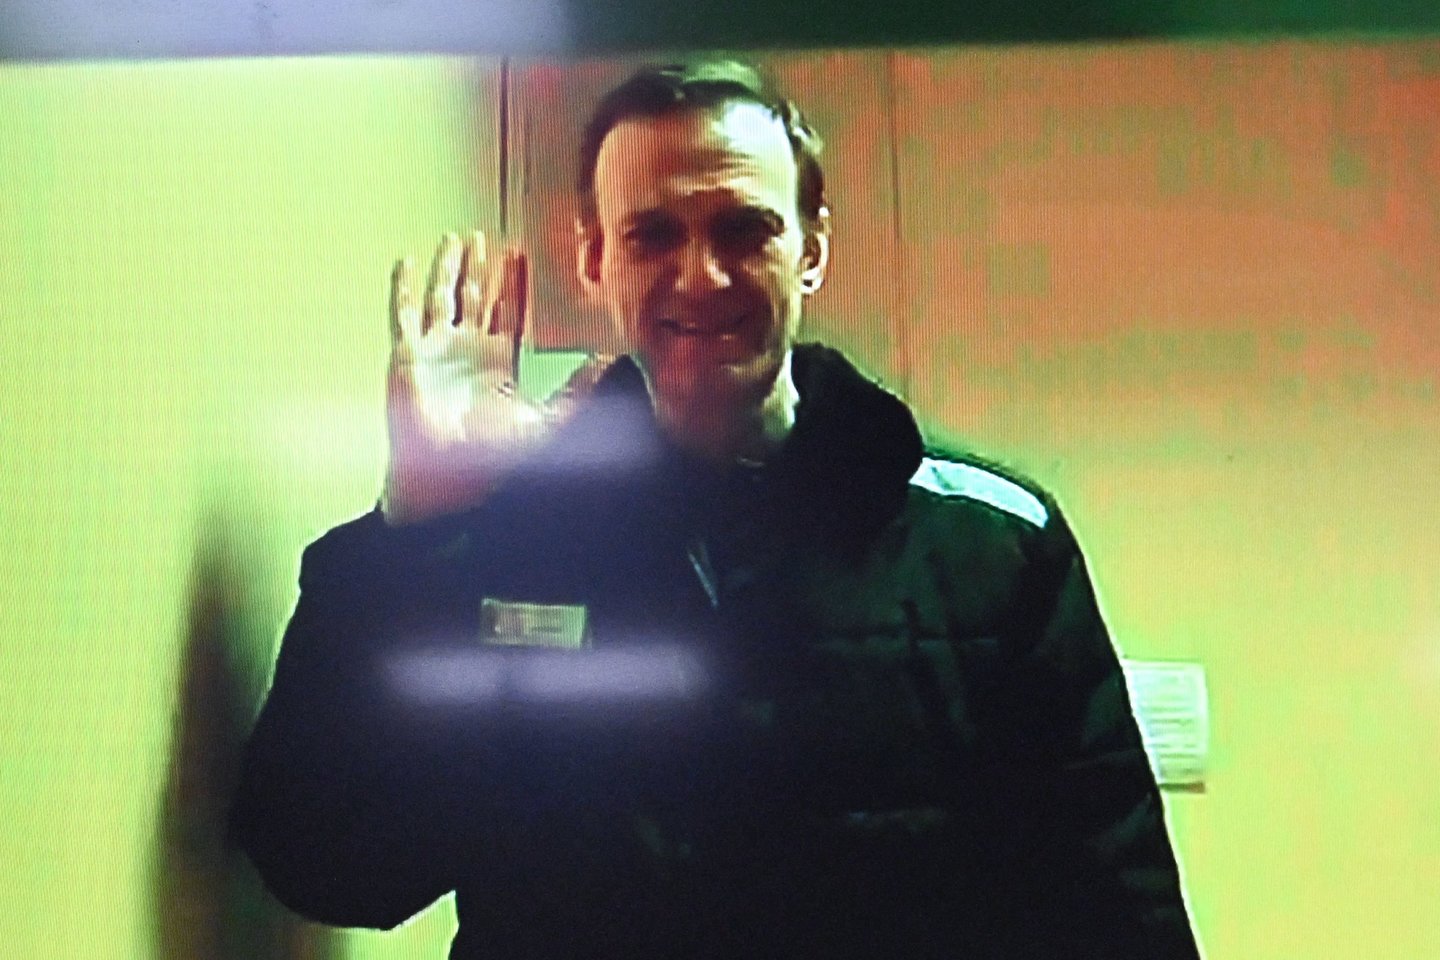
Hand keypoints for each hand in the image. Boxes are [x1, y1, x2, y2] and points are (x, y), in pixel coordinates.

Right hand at [381, 230, 610, 525]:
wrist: (448, 478)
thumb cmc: (493, 458)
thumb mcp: (547, 419)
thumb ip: (578, 389)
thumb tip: (610, 364)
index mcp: (498, 366)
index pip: (508, 315)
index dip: (513, 287)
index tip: (519, 257)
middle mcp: (467, 354)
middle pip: (476, 300)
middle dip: (482, 270)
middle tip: (486, 239)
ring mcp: (436, 354)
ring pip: (444, 299)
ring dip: (450, 269)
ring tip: (457, 240)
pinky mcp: (409, 357)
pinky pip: (405, 315)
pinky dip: (404, 289)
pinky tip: (407, 263)